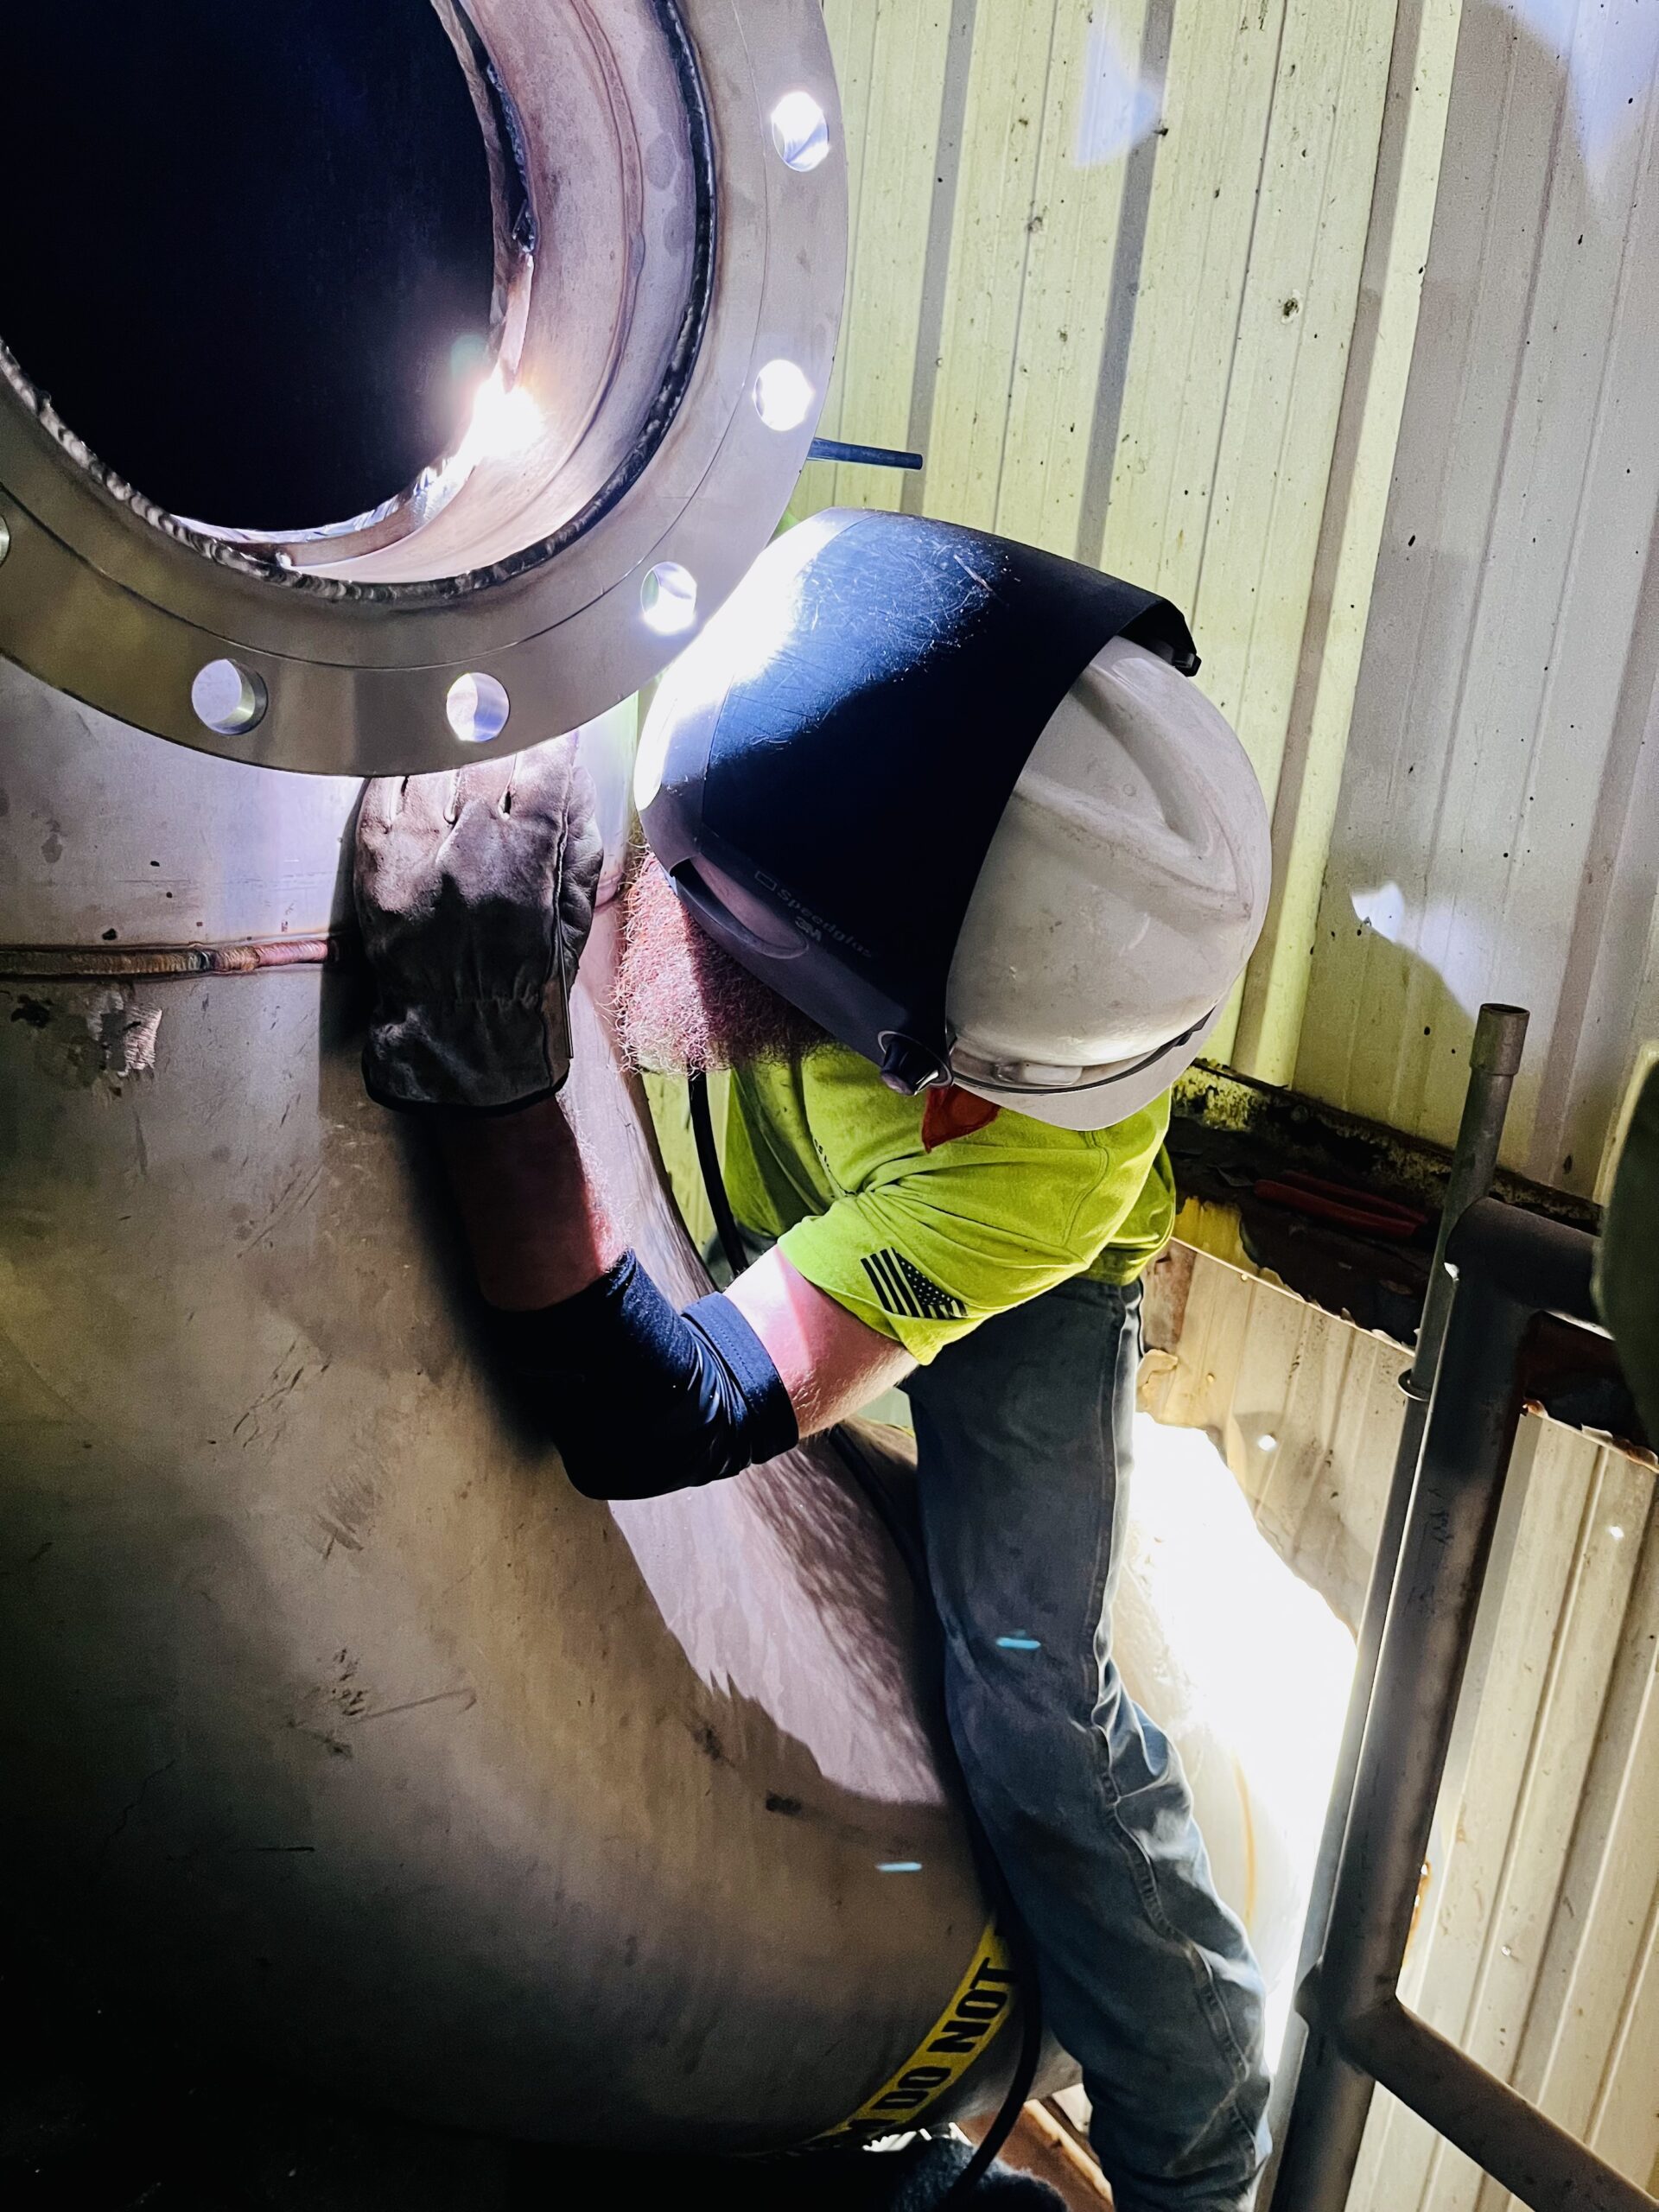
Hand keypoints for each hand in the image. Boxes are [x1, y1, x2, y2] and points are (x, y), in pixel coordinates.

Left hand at [354, 738, 602, 1112]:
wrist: (458, 1034)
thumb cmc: (527, 981)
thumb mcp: (577, 916)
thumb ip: (579, 840)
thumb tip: (575, 775)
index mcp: (526, 861)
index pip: (544, 766)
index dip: (555, 739)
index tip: (559, 729)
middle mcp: (467, 846)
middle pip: (487, 753)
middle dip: (507, 733)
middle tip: (514, 724)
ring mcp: (414, 848)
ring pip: (435, 759)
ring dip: (457, 743)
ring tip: (469, 736)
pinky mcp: (374, 857)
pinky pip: (386, 783)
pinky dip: (409, 765)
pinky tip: (425, 762)